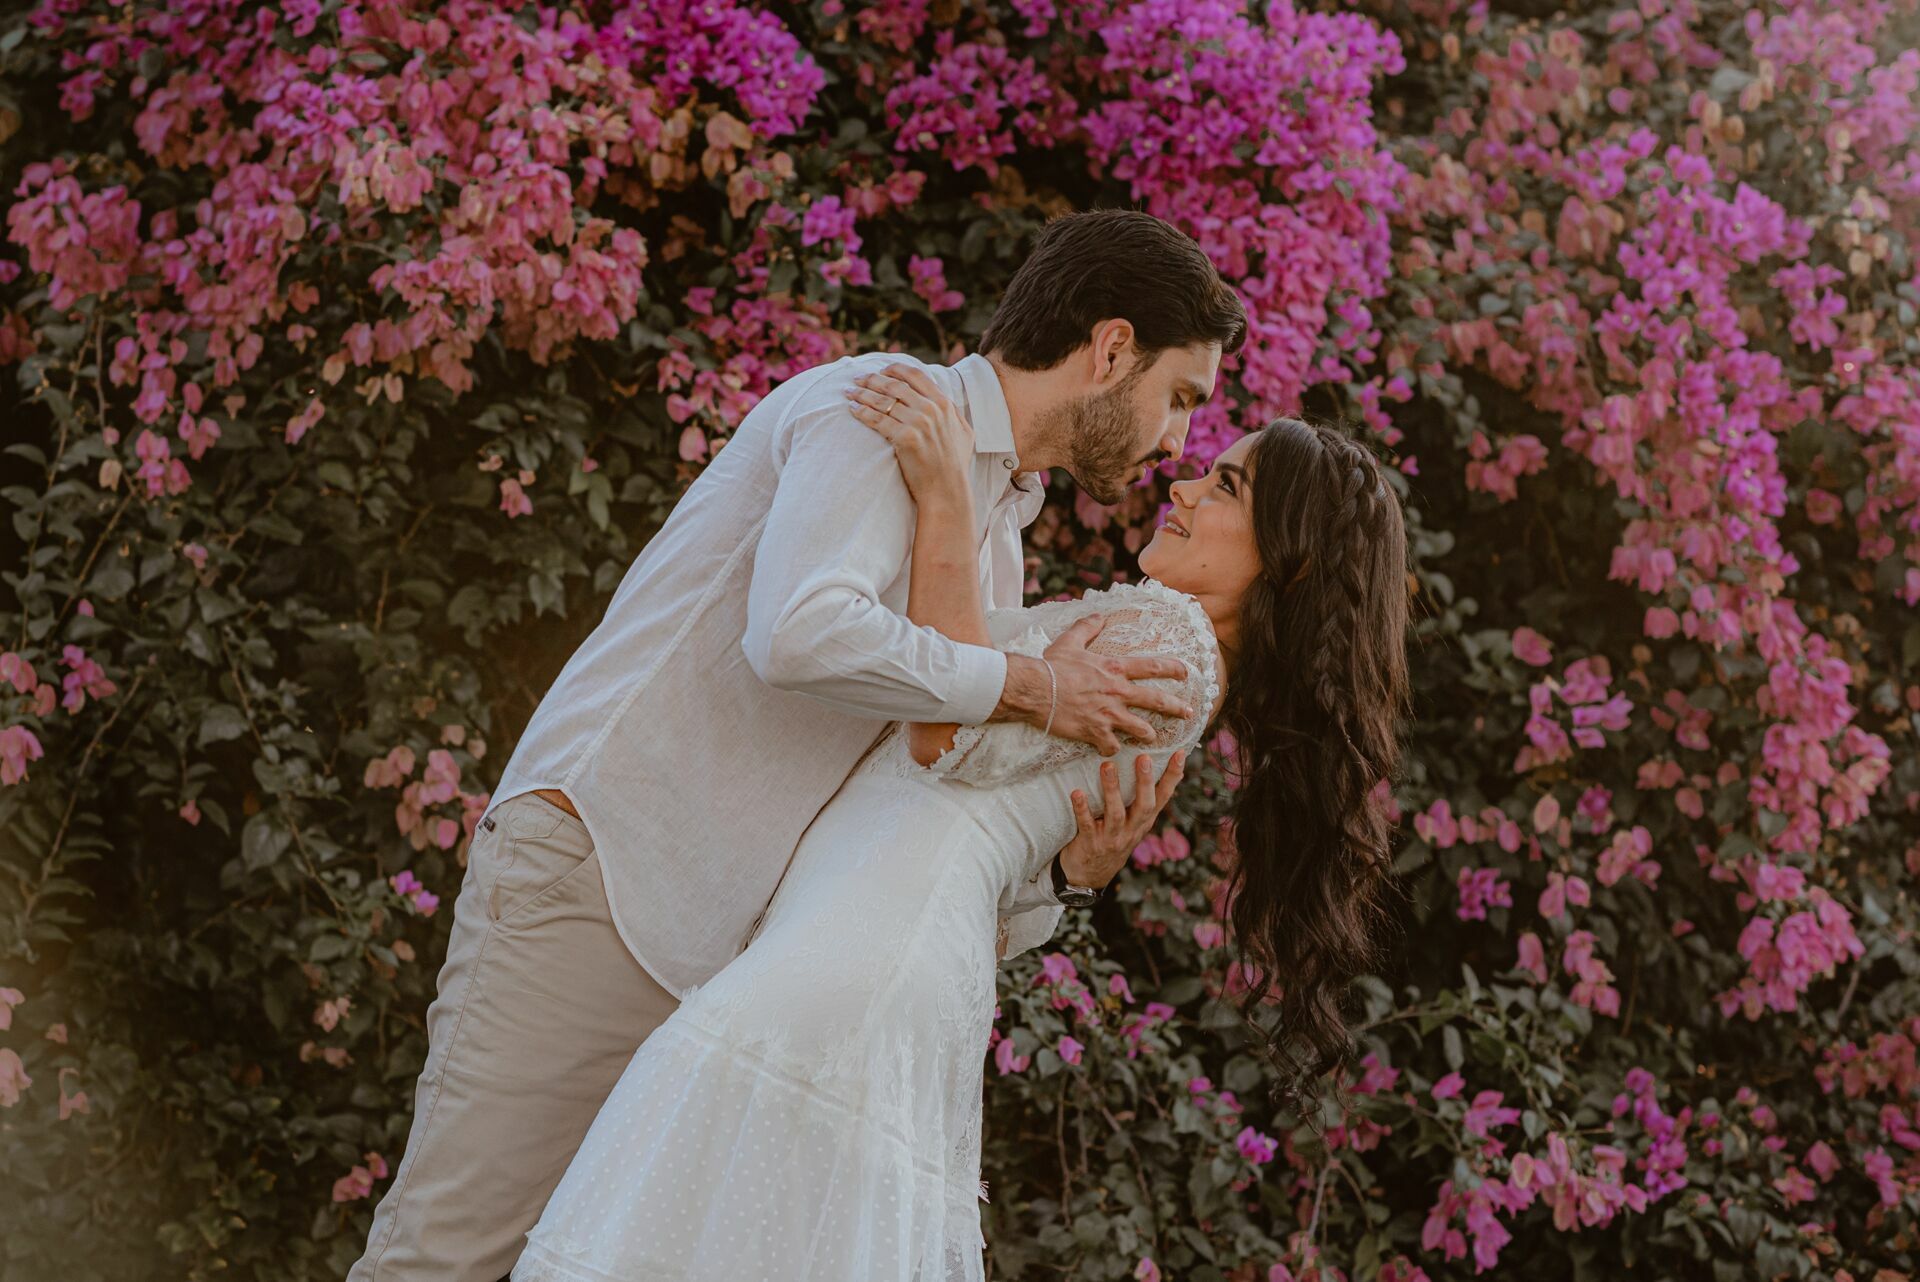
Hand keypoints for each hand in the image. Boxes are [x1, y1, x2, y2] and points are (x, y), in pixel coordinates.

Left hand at [844, 364, 972, 504]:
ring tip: (848, 392)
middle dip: (872, 379)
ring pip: (882, 401)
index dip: (894, 369)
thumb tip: (944, 400)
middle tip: (857, 379)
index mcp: (944, 403)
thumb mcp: (963, 432)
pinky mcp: (904, 438)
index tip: (881, 370)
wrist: (947, 491)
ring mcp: (917, 423)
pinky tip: (852, 409)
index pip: (915, 375)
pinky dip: (862, 412)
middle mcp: (931, 409)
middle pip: (894, 385)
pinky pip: (877, 420)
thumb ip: (953, 412)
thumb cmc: (955, 464)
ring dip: (862, 393)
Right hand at [1036, 614, 1194, 754]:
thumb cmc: (1051, 665)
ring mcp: (1109, 715)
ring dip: (1148, 735)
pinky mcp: (1096, 733)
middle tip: (1189, 713)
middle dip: (1176, 708)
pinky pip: (1112, 747)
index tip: (1186, 673)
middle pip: (1157, 701)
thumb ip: (1087, 628)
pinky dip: (1112, 749)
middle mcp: (1118, 692)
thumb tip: (1098, 616)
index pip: (1152, 667)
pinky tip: (1109, 750)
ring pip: (1141, 730)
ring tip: (1151, 738)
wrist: (1035, 690)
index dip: (1172, 669)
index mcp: (1114, 669)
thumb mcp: (1070, 641)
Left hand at [1058, 750, 1187, 888]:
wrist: (1090, 877)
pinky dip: (1082, 808)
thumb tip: (1150, 765)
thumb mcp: (1132, 824)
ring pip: (1116, 813)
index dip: (1172, 777)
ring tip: (1108, 766)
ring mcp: (1112, 838)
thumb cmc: (1112, 839)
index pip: (1163, 797)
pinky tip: (1077, 793)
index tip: (1180, 754)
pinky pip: (1087, 824)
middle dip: (1145, 782)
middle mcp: (1132, 830)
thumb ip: (1140, 801)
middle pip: (1144, 805)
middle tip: (1143, 757)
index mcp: (1143, 822)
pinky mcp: (1090, 843)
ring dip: (1111, 789)